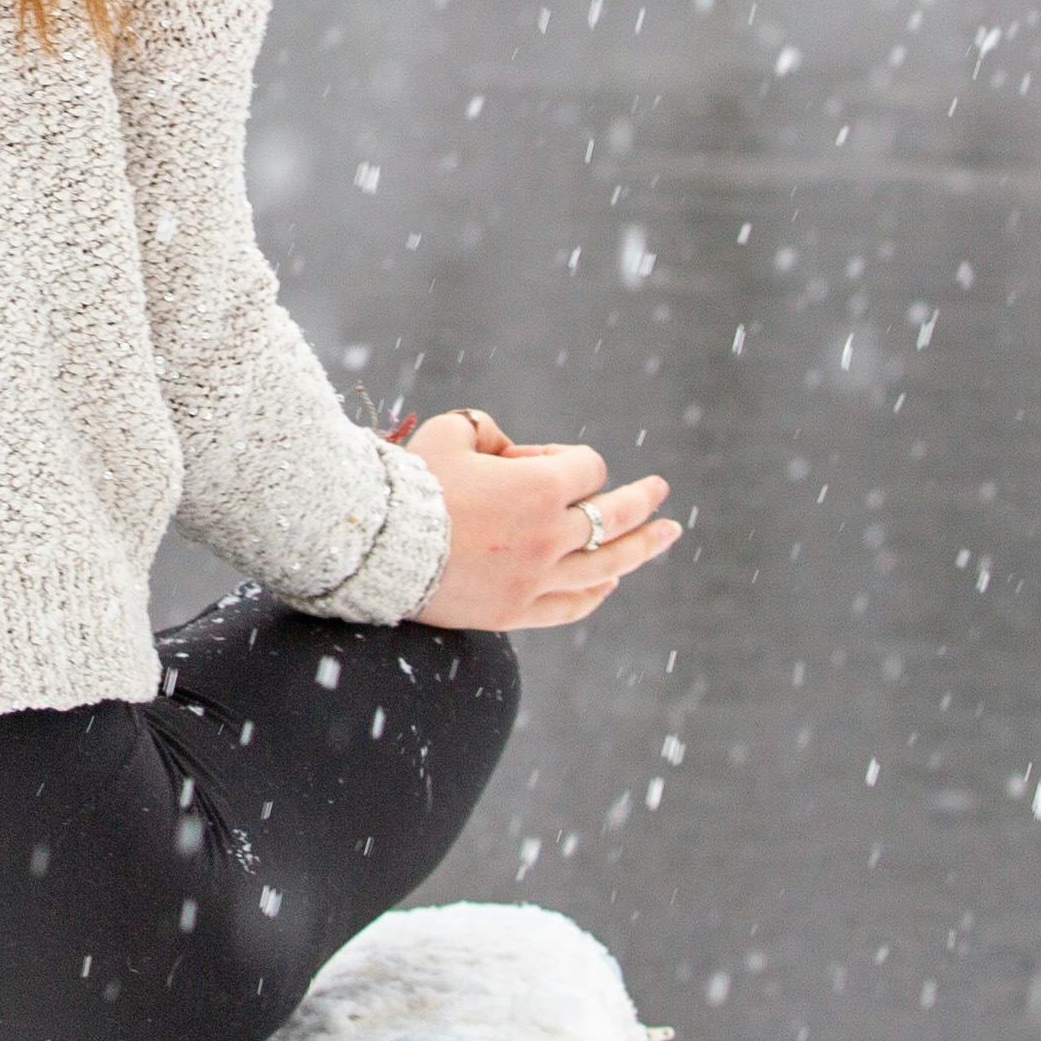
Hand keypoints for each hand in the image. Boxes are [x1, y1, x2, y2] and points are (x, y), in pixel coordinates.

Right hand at [402, 410, 675, 631]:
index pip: (587, 469)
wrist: (375, 545)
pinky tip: (612, 580)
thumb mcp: (450, 433)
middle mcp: (549, 535)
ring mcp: (536, 578)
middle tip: (660, 492)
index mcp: (539, 488)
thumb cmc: (411, 482)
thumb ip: (489, 430)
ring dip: (641, 546)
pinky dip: (596, 591)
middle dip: (641, 499)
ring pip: (606, 564)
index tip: (534, 462)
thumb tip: (510, 451)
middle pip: (613, 515)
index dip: (566, 460)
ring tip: (666, 534)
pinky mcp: (516, 610)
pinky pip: (571, 604)